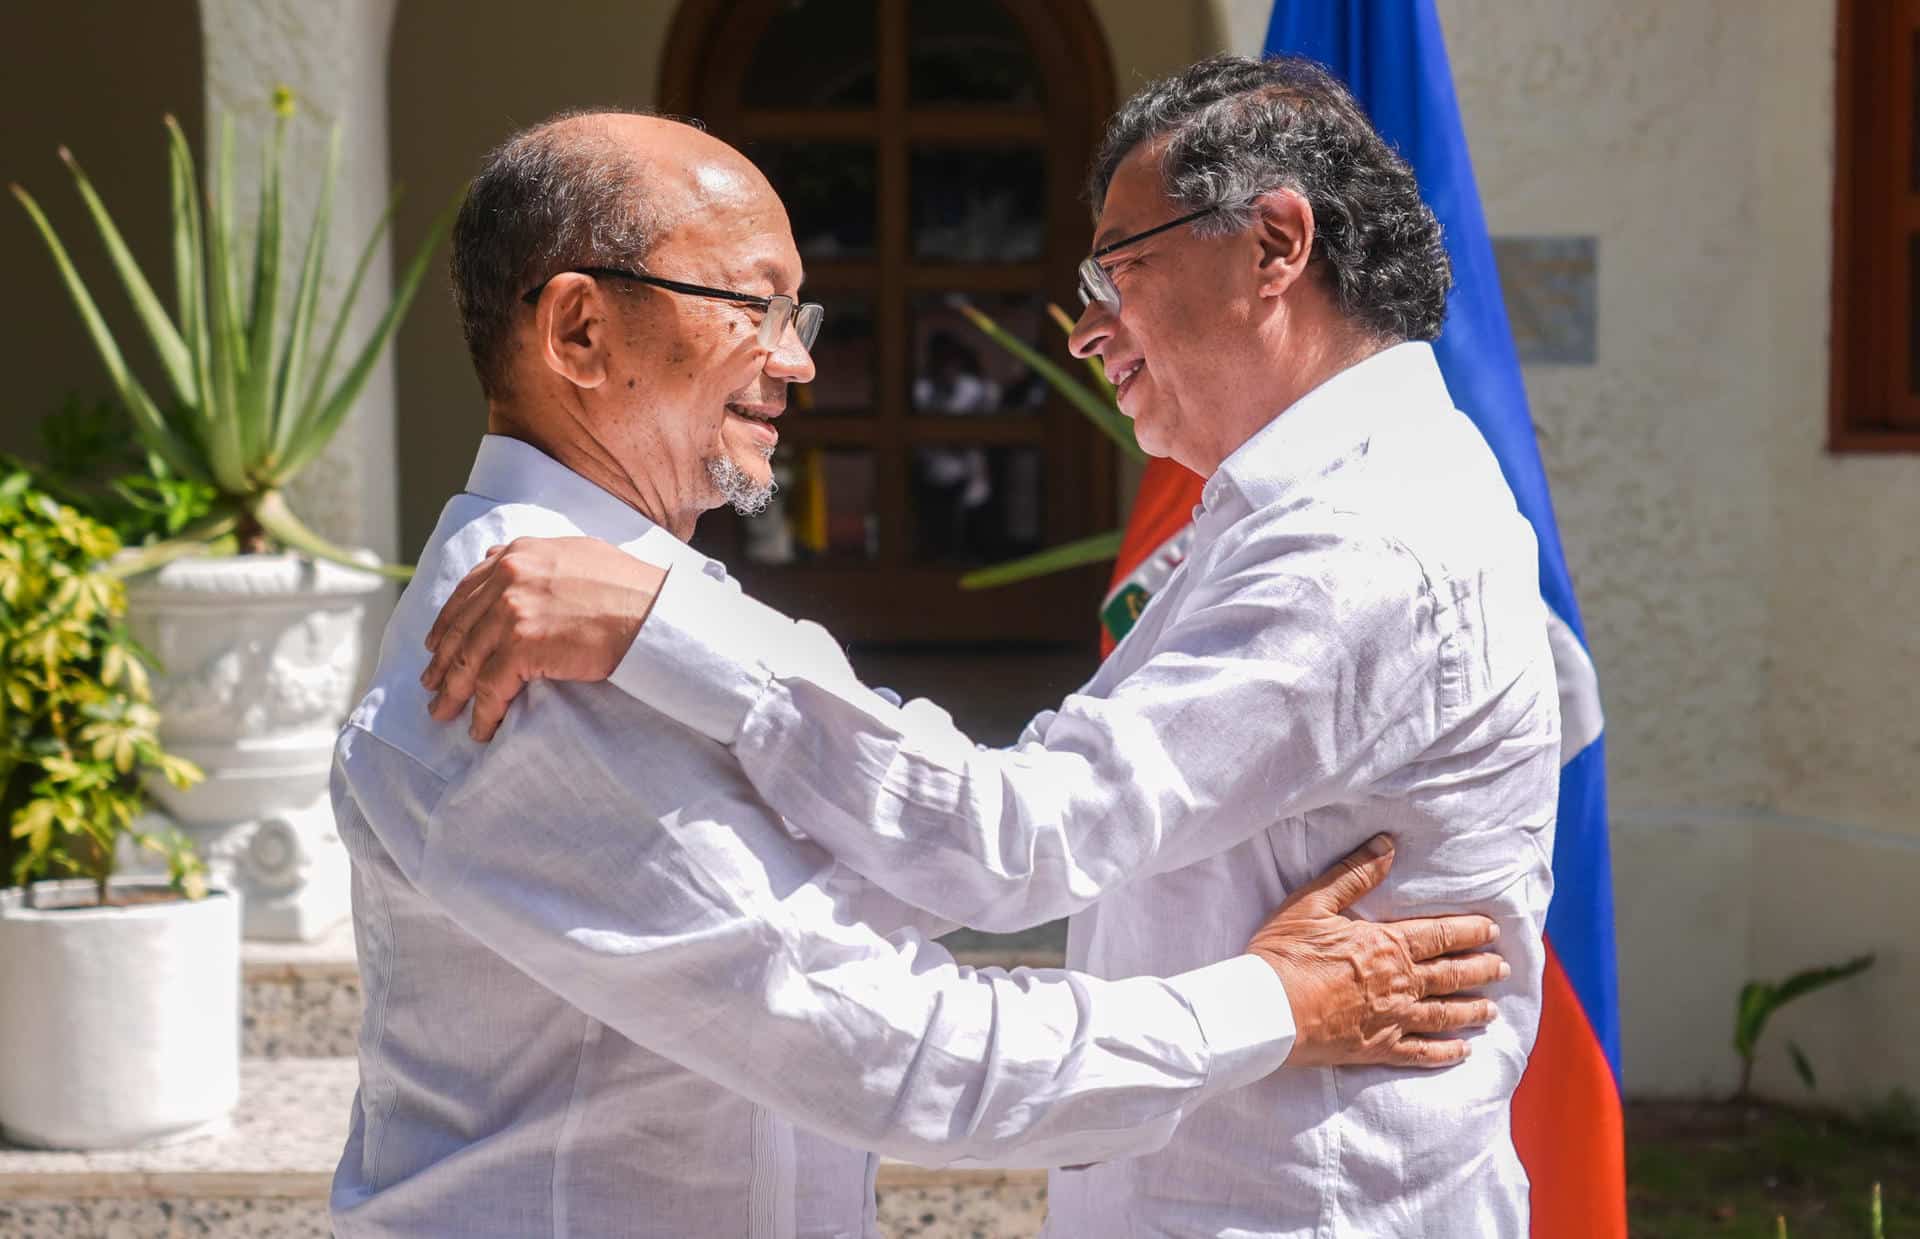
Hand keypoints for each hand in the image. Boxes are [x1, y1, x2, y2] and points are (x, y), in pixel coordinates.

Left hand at [421, 536, 665, 739]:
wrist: (658, 613)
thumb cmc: (635, 589)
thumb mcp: (581, 557)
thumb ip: (542, 562)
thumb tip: (513, 565)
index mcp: (521, 554)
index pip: (469, 590)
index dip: (449, 621)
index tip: (437, 644)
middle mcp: (510, 576)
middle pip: (461, 626)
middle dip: (444, 660)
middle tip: (432, 684)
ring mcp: (513, 610)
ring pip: (468, 659)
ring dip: (453, 691)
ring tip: (444, 712)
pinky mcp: (523, 645)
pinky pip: (492, 687)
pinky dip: (483, 712)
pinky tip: (481, 728)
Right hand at [1245, 834, 1507, 1068]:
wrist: (1267, 1011)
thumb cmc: (1285, 954)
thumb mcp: (1313, 903)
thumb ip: (1354, 874)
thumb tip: (1387, 846)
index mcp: (1386, 945)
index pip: (1440, 935)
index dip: (1470, 931)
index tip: (1493, 930)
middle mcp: (1399, 983)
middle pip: (1452, 975)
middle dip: (1481, 970)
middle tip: (1503, 968)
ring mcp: (1392, 1019)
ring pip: (1445, 1014)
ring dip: (1472, 1009)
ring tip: (1492, 1008)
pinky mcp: (1378, 1048)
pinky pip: (1422, 1052)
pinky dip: (1446, 1052)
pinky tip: (1463, 1051)